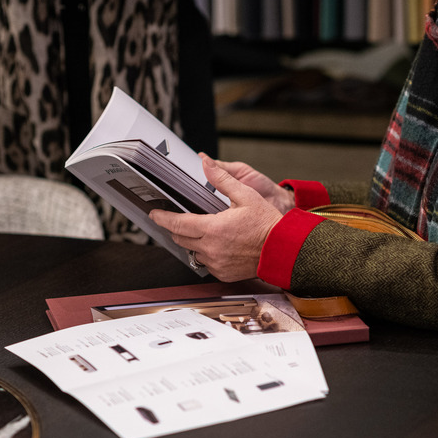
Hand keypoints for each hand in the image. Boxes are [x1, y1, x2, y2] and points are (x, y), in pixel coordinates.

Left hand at [150, 154, 283, 281]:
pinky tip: (219, 245)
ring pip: (193, 252)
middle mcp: (211, 248)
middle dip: (176, 228)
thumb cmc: (267, 224)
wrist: (282, 250)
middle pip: (181, 238)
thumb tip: (206, 164)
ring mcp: (216, 263)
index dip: (162, 218)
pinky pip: (206, 263)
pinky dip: (207, 254)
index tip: (154, 214)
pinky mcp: (223, 273)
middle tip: (178, 220)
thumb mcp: (245, 195)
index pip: (177, 224)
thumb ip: (222, 180)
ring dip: (193, 242)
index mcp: (213, 229)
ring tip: (205, 232)